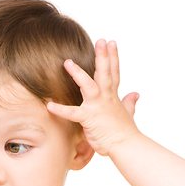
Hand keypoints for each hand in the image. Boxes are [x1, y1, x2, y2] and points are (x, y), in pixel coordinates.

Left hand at [47, 39, 140, 156]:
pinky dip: (60, 109)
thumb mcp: (128, 114)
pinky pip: (72, 113)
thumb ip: (130, 102)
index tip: (111, 42)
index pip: (114, 73)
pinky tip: (49, 105)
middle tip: (101, 39)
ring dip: (78, 74)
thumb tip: (135, 93)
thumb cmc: (125, 133)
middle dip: (103, 56)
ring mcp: (98, 107)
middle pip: (105, 73)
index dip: (113, 57)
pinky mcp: (89, 118)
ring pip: (88, 85)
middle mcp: (107, 98)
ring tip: (67, 62)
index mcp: (113, 97)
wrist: (126, 146)